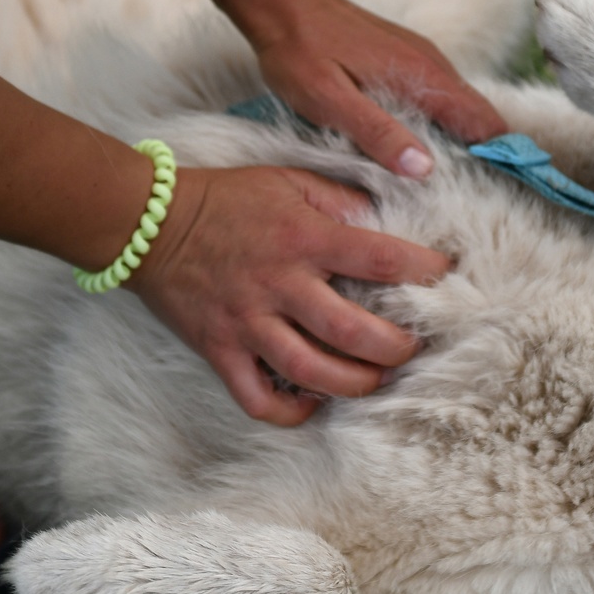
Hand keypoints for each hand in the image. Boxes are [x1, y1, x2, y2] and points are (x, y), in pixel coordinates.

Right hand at [127, 166, 450, 423]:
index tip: (446, 277)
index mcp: (303, 238)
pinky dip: (291, 412)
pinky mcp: (220, 350)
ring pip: (313, 373)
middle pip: (353, 332)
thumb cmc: (225, 199)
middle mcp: (280, 284)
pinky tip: (314, 403)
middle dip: (396, 348)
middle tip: (413, 347)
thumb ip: (339, 198)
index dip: (423, 271)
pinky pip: (258, 400)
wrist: (148, 222)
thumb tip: (384, 215)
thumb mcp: (288, 181)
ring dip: (356, 384)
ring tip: (376, 380)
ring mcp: (248, 323)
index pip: (379, 257)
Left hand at [226, 0, 504, 177]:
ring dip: (471, 142)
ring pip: (462, 106)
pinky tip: (432, 151)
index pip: (483, 121)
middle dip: (493, 154)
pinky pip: (442, 95)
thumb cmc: (298, 50)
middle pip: (481, 115)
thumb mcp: (329, 100)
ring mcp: (421, 58)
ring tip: (468, 187)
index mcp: (422, 76)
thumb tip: (424, 169)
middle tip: (492, 201)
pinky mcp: (405, 58)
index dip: (505, 156)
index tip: (516, 192)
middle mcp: (432, 64)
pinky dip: (449, 125)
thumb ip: (377, 133)